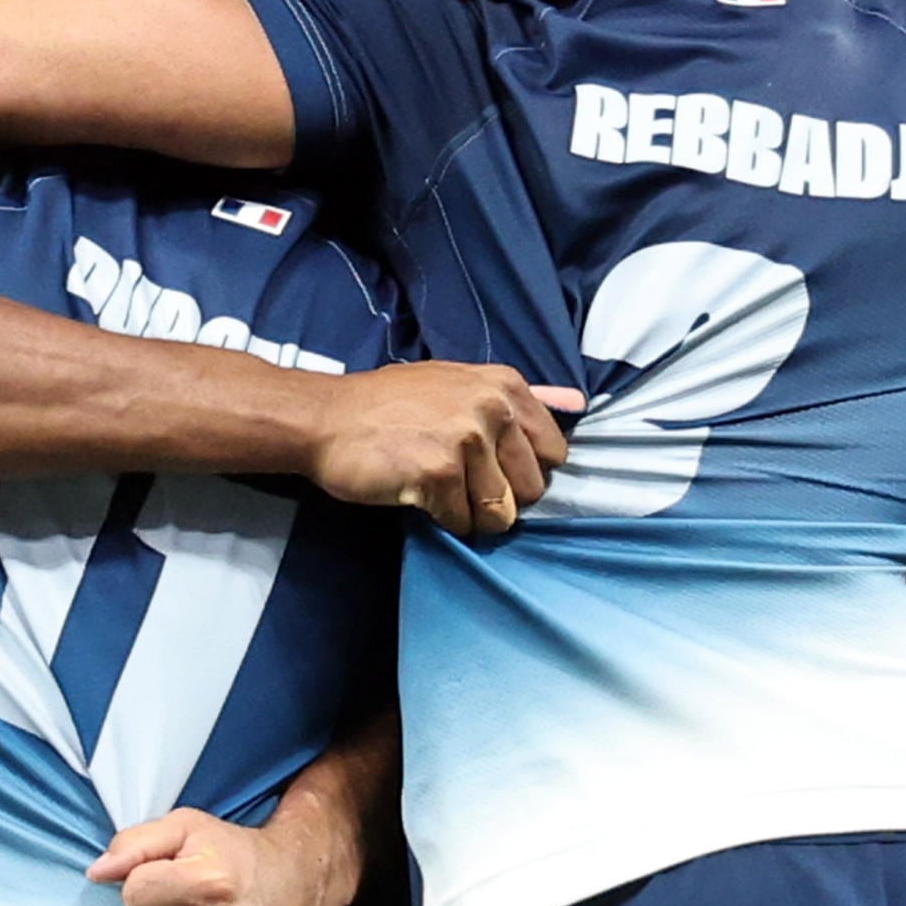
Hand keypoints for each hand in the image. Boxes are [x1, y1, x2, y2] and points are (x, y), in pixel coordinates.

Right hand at [298, 364, 573, 537]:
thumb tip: (578, 403)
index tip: (490, 467)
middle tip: (455, 479)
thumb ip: (523, 397)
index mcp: (505, 386)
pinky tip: (416, 494)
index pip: (554, 452)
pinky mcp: (439, 472)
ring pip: (499, 512)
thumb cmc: (391, 405)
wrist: (326, 418)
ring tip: (434, 486)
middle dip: (497, 496)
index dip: (522, 469)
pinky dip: (441, 520)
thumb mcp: (460, 383)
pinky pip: (463, 522)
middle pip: (531, 488)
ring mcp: (467, 439)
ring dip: (467, 511)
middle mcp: (493, 408)